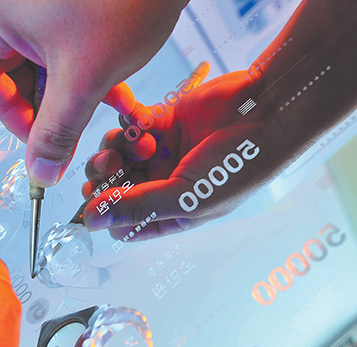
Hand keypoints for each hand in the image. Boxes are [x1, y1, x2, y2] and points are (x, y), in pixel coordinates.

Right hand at [0, 0, 189, 187]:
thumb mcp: (85, 77)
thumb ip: (58, 131)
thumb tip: (41, 169)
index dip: (9, 118)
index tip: (44, 138)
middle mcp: (3, 4)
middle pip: (4, 75)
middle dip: (47, 105)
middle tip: (75, 123)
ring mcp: (33, 3)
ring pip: (37, 65)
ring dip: (71, 92)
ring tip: (105, 101)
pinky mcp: (62, 4)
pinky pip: (59, 48)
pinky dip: (83, 71)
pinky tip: (114, 87)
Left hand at [80, 66, 284, 239]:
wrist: (264, 112)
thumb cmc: (239, 164)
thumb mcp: (186, 196)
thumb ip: (136, 208)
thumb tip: (92, 222)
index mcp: (173, 214)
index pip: (124, 224)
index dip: (107, 214)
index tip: (101, 199)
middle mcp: (165, 187)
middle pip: (113, 190)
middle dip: (104, 178)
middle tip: (110, 165)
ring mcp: (162, 154)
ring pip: (116, 156)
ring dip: (116, 149)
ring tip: (137, 143)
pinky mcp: (162, 123)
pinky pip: (129, 127)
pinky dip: (129, 125)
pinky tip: (144, 126)